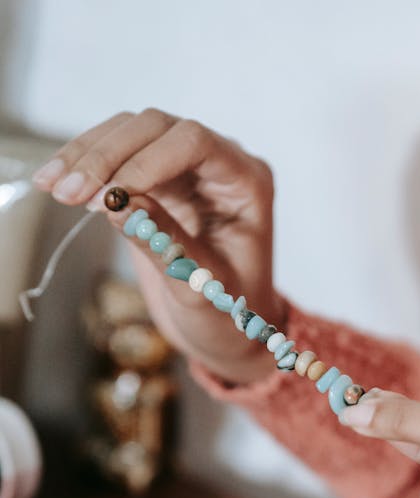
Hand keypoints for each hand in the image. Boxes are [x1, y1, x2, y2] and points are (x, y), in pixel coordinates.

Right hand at [32, 109, 285, 383]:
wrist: (222, 327)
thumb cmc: (225, 313)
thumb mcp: (201, 288)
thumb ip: (167, 244)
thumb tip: (117, 202)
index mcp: (246, 182)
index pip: (194, 143)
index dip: (146, 161)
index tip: (107, 193)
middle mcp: (219, 161)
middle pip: (156, 127)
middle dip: (107, 157)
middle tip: (67, 193)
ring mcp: (186, 164)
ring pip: (129, 131)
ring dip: (85, 156)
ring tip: (51, 186)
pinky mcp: (156, 174)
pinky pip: (116, 153)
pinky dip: (83, 165)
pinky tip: (54, 182)